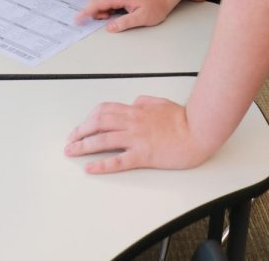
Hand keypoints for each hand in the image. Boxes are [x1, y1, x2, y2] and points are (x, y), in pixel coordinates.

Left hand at [65, 95, 209, 173]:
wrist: (198, 130)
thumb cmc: (183, 118)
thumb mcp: (161, 102)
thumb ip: (145, 101)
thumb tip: (135, 102)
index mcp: (136, 110)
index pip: (105, 110)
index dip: (89, 118)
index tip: (81, 126)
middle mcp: (132, 122)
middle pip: (98, 123)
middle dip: (80, 131)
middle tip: (70, 140)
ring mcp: (136, 138)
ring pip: (103, 140)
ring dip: (84, 146)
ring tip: (72, 152)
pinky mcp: (143, 155)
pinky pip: (118, 160)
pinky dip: (102, 164)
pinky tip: (90, 167)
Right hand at [77, 0, 170, 31]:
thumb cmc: (155, 6)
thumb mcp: (142, 18)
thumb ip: (125, 23)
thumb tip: (109, 28)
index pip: (98, 3)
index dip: (86, 11)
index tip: (78, 19)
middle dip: (93, 11)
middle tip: (104, 20)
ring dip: (98, 9)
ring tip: (109, 18)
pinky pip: (105, 0)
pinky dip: (103, 7)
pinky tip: (111, 14)